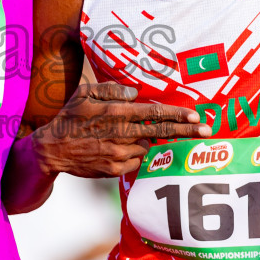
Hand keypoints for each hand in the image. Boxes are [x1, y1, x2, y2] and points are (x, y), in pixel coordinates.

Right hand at [34, 82, 209, 177]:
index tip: (195, 115)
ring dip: (151, 141)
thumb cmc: (70, 117)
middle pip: (161, 131)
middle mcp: (121, 133)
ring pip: (147, 146)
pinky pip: (136, 161)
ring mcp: (118, 153)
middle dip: (187, 131)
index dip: (177, 114)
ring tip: (145, 137)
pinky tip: (123, 149)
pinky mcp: (114, 169)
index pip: (154, 112)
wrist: (52, 150)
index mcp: (116, 112)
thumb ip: (111, 89)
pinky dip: (136, 155)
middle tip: (207, 131)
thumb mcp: (85, 93)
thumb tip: (134, 93)